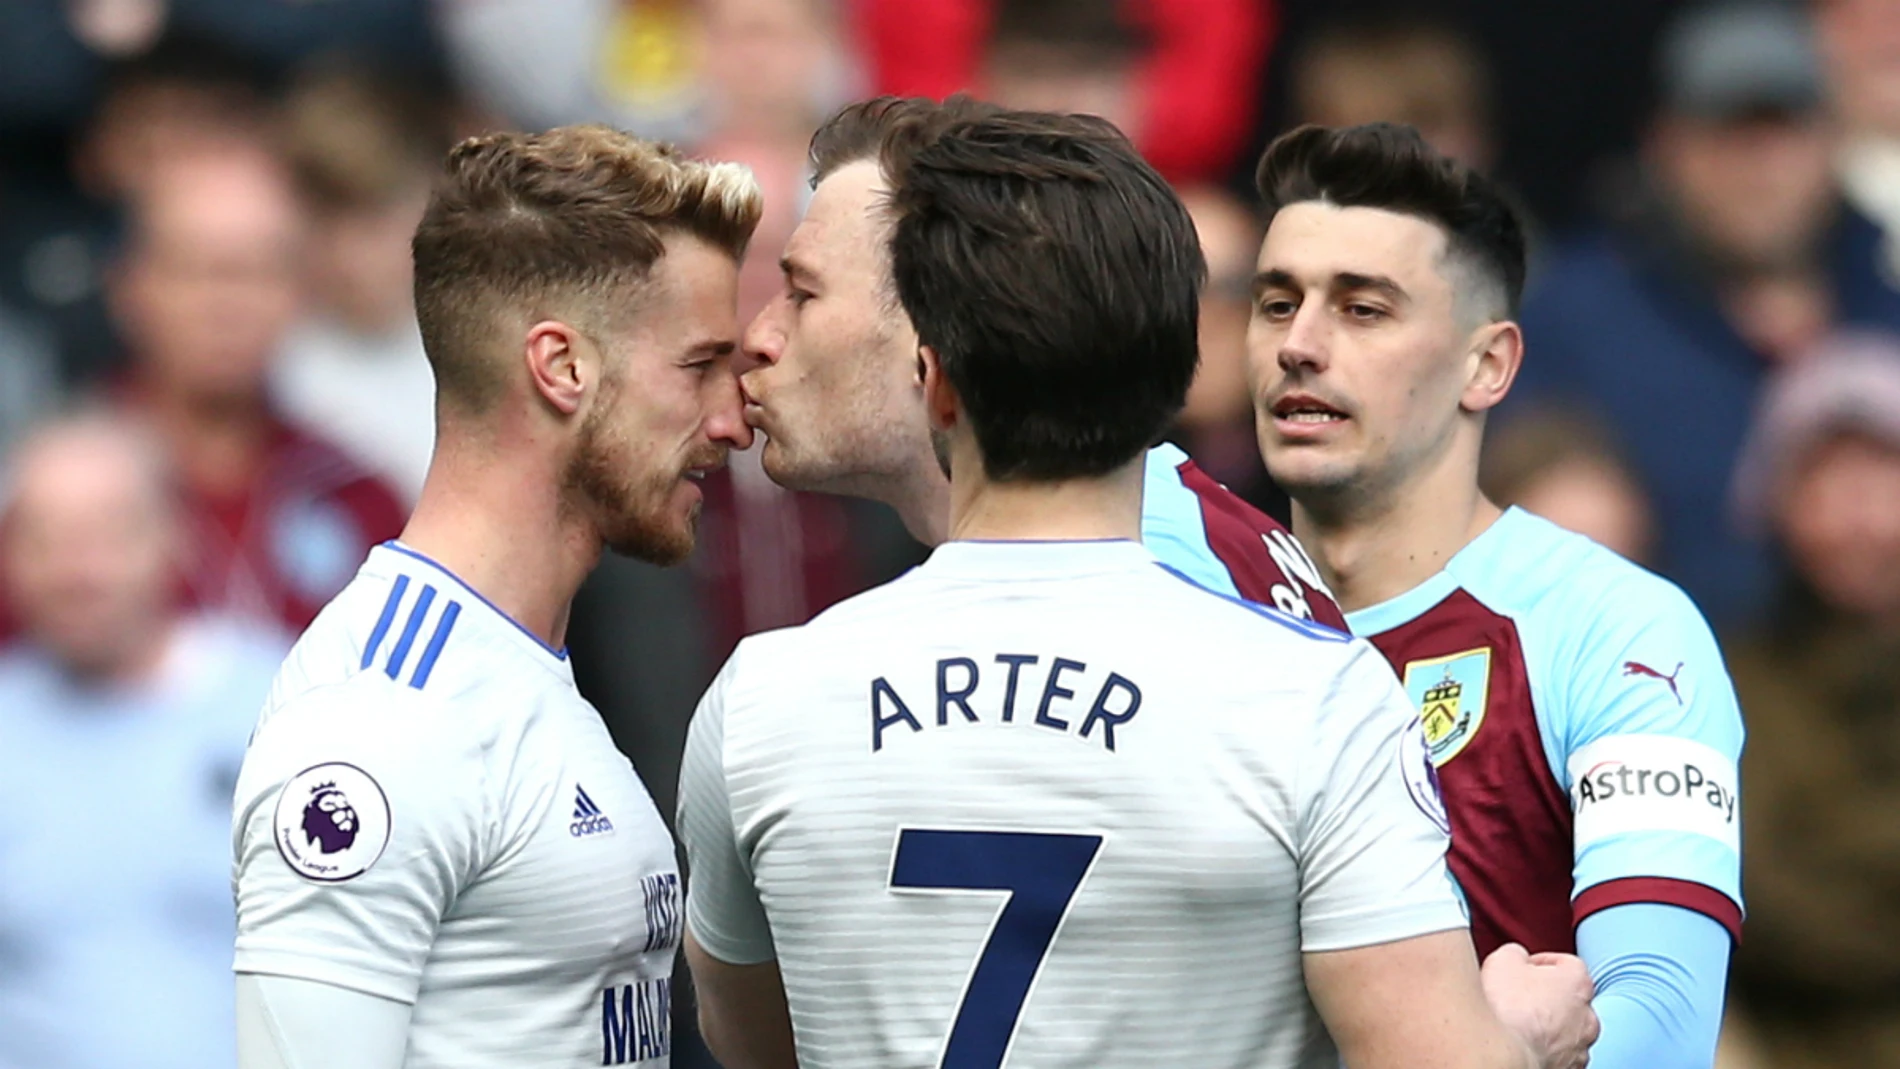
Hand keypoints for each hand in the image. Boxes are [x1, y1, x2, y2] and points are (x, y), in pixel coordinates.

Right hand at [1480, 943, 1598, 1068]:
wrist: (1505, 1055)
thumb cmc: (1508, 1009)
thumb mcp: (1502, 959)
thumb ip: (1516, 952)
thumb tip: (1515, 957)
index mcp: (1578, 982)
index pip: (1567, 963)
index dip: (1541, 963)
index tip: (1525, 967)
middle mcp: (1587, 1016)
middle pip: (1570, 999)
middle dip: (1548, 997)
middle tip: (1520, 997)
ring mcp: (1580, 1047)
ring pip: (1567, 1030)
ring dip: (1549, 1026)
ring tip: (1521, 1025)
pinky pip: (1560, 1055)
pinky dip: (1546, 1049)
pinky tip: (1525, 1045)